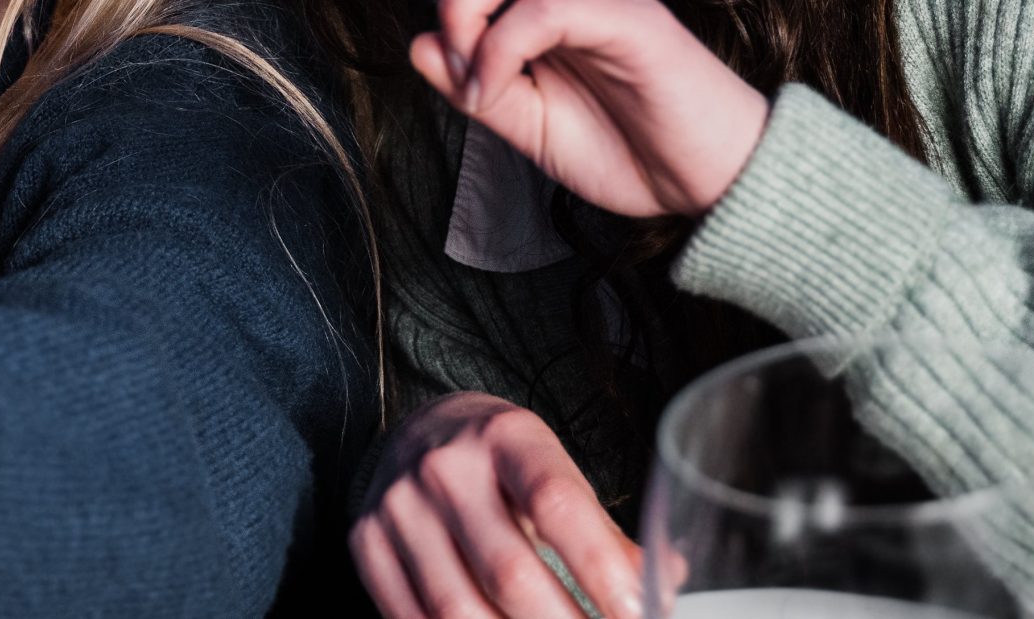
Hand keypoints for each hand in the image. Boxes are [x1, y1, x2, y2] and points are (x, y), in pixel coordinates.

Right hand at [354, 393, 640, 618]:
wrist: (419, 433)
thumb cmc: (503, 463)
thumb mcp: (554, 472)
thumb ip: (602, 531)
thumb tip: (665, 583)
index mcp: (506, 436)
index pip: (556, 504)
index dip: (602, 569)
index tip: (638, 614)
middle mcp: (444, 467)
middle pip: (510, 572)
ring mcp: (398, 507)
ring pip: (458, 610)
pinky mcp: (367, 544)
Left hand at [399, 0, 768, 218]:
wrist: (717, 188)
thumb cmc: (629, 147)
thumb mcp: (523, 123)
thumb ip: (470, 83)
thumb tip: (417, 41)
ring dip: (462, 7)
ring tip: (472, 75)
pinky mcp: (631, 20)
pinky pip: (538, 9)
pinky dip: (499, 52)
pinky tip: (500, 89)